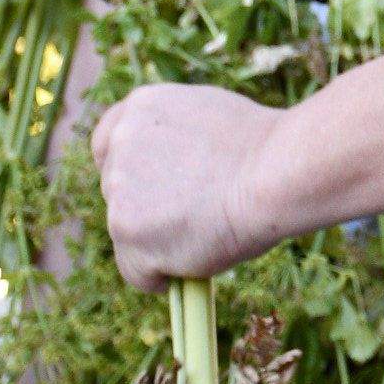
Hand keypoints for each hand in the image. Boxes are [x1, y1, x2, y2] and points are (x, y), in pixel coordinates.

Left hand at [92, 83, 281, 293]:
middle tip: (196, 215)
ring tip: (207, 233)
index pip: (108, 145)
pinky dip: (164, 276)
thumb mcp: (208, 118)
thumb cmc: (264, 148)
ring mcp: (118, 188)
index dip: (131, 172)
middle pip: (117, 192)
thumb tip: (173, 170)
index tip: (151, 190)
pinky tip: (197, 263)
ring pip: (129, 234)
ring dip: (160, 241)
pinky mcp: (127, 230)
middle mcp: (120, 144)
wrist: (275, 172)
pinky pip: (138, 272)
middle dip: (148, 208)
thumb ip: (174, 137)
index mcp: (140, 108)